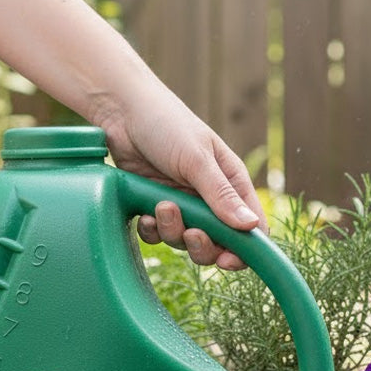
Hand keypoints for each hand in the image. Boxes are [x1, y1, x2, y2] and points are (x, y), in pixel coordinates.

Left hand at [0, 0, 266, 269]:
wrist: (119, 110)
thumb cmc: (166, 123)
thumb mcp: (196, 159)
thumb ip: (220, 196)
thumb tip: (251, 227)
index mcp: (231, 182)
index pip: (251, 227)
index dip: (245, 250)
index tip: (228, 260)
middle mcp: (209, 197)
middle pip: (217, 243)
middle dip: (202, 245)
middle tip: (189, 233)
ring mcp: (181, 203)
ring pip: (184, 241)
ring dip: (172, 231)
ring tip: (160, 206)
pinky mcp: (154, 206)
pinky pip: (157, 234)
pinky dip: (151, 230)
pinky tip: (143, 212)